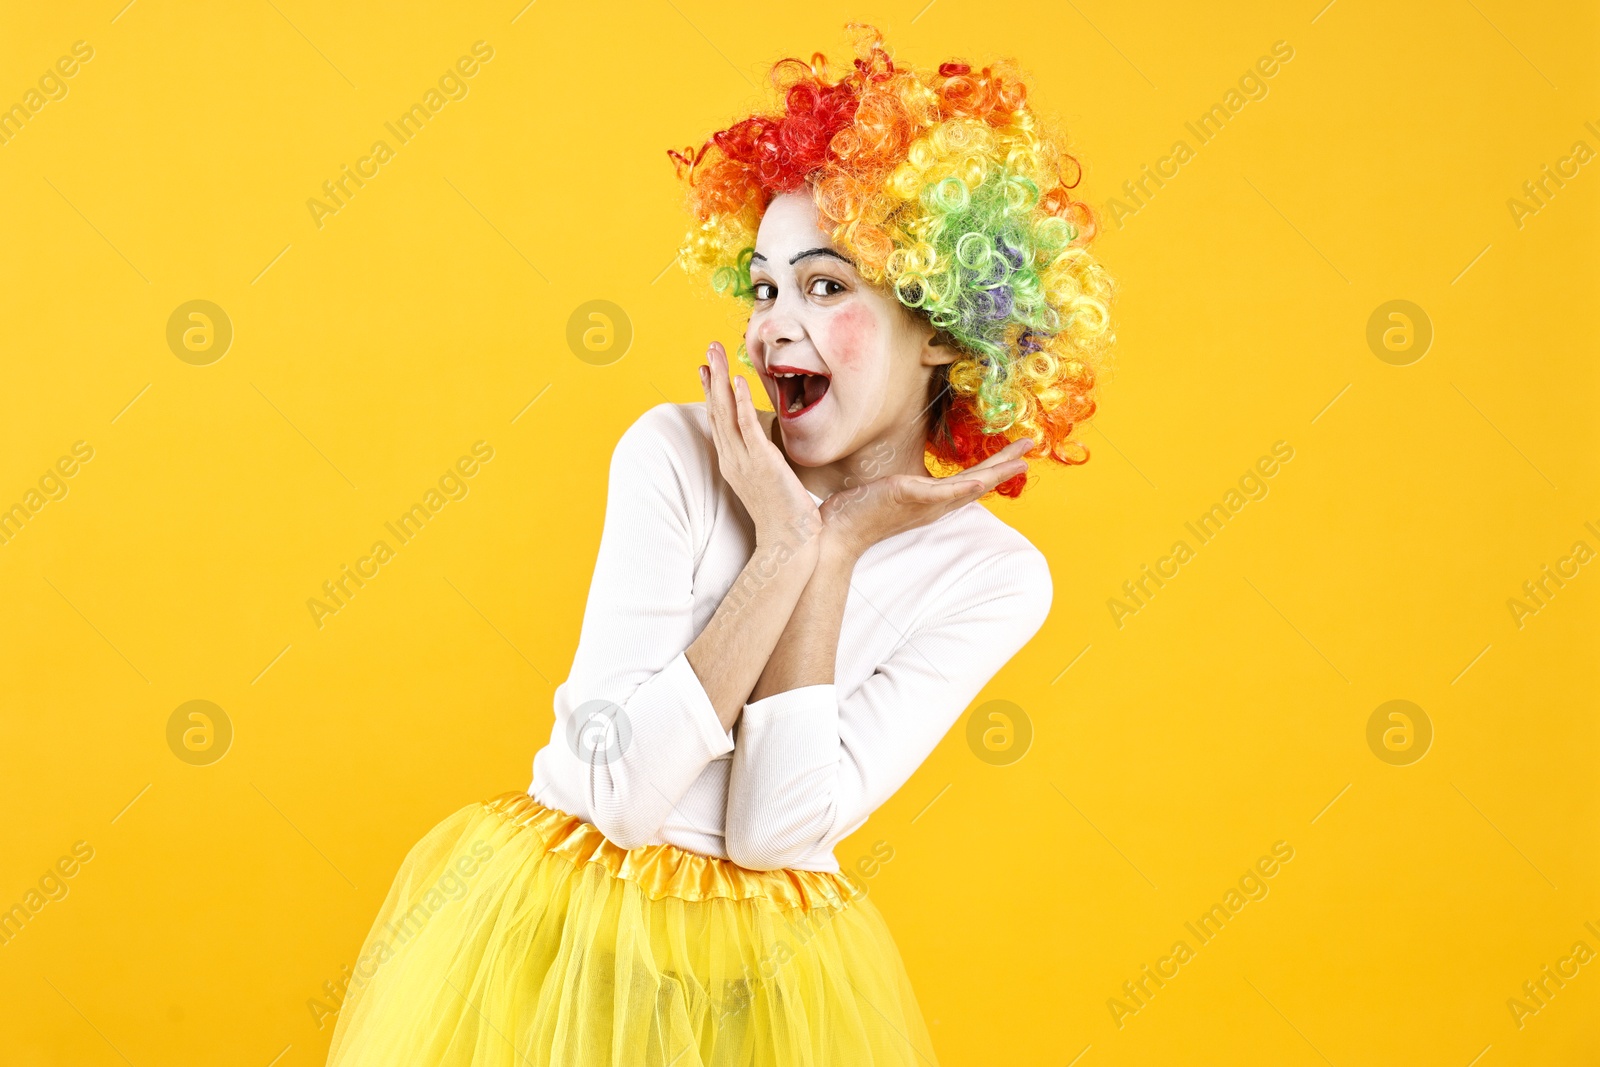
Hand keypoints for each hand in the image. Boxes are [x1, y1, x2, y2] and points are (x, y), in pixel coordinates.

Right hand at [700, 341, 821, 548]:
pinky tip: (738, 381)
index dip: (711, 392)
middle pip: (716, 410)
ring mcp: (744, 461)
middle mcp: (732, 459)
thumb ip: (765, 459)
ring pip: (725, 413)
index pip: (718, 420)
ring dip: (720, 380)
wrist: (788, 542)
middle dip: (712, 377)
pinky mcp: (761, 463)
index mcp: (733, 462)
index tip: (706, 368)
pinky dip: (740, 403)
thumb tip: (769, 445)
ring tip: (716, 353)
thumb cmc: (784, 514)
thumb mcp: (770, 479)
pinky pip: (747, 427)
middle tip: (709, 347)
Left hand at [817, 438, 1033, 560]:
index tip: (1015, 456)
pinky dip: (963, 488)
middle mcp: (933, 505)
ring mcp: (923, 503)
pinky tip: (981, 481)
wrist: (836, 532)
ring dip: (995, 472)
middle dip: (1005, 465)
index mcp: (932, 502)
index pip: (970, 482)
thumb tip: (907, 477)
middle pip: (978, 483)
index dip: (994, 469)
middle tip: (1030, 448)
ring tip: (1019, 460)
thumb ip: (905, 486)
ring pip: (968, 486)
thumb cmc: (858, 512)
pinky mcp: (909, 496)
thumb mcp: (890, 493)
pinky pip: (942, 493)